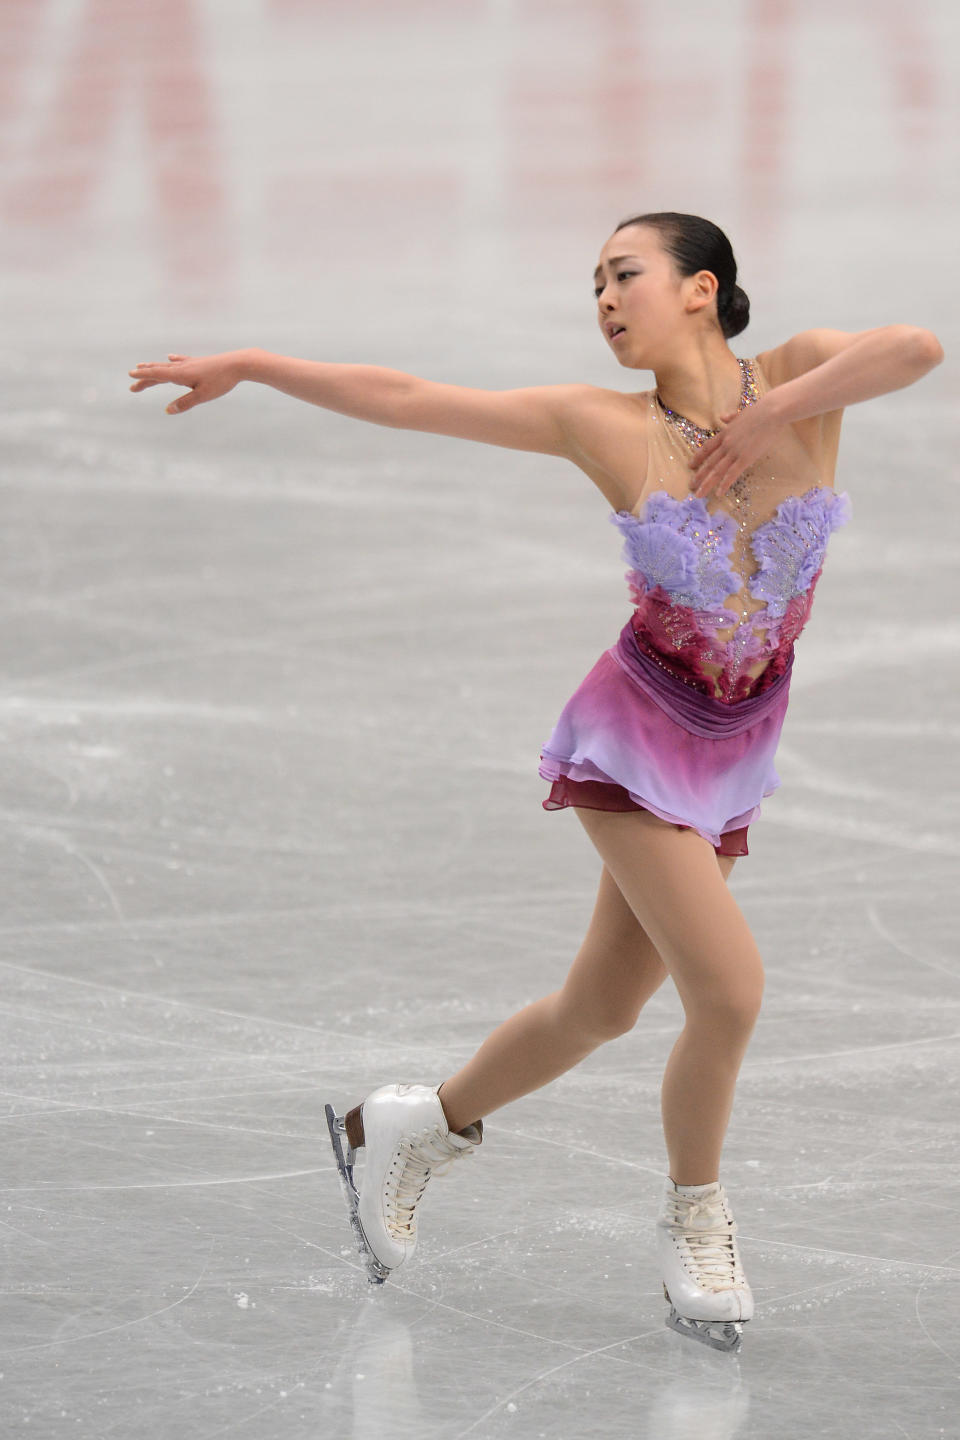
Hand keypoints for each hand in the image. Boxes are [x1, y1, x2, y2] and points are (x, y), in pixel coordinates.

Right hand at [127, 350, 249, 413]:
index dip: (143, 376)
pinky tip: (170, 357)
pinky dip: (173, 360)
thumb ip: (185, 403)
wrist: (238, 364)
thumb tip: (168, 411)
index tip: (130, 376)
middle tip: (131, 378)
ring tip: (143, 366)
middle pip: (159, 370)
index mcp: (181, 375)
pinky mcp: (199, 362)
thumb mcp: (202, 396)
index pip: (157, 375)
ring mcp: (190, 363)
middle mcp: (182, 367)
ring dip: (154, 366)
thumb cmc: (221, 381)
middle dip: (145, 375)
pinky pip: (181, 361)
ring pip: (168, 365)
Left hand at [687, 394, 786, 498]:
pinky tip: (719, 493)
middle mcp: (726, 444)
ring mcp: (734, 452)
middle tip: (691, 486)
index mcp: (725, 433)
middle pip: (709, 462)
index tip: (690, 465)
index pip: (707, 448)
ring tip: (698, 494)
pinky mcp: (745, 458)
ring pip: (717, 471)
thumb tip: (723, 417)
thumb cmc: (760, 411)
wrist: (771, 412)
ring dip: (706, 483)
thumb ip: (731, 418)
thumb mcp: (741, 414)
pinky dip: (724, 484)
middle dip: (699, 475)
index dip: (698, 457)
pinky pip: (732, 474)